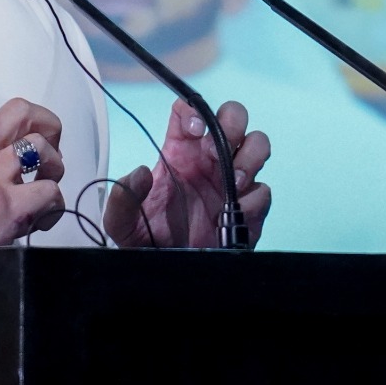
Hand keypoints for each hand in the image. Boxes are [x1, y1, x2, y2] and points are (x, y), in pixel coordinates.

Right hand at [0, 98, 66, 264]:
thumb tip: (16, 140)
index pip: (14, 109)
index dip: (39, 116)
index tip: (43, 132)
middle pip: (30, 120)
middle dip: (52, 135)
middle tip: (50, 157)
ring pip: (44, 152)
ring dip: (54, 171)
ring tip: (43, 188)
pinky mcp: (10, 210)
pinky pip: (50, 193)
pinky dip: (54, 206)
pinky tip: (42, 216)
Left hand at [102, 99, 270, 248]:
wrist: (168, 275)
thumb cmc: (147, 240)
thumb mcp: (121, 223)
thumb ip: (122, 198)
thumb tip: (141, 173)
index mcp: (179, 151)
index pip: (190, 110)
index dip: (194, 109)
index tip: (193, 129)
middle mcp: (209, 160)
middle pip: (233, 116)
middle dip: (232, 124)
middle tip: (216, 153)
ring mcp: (231, 181)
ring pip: (257, 144)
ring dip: (250, 156)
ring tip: (234, 181)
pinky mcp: (248, 208)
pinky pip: (264, 191)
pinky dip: (253, 199)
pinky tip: (233, 213)